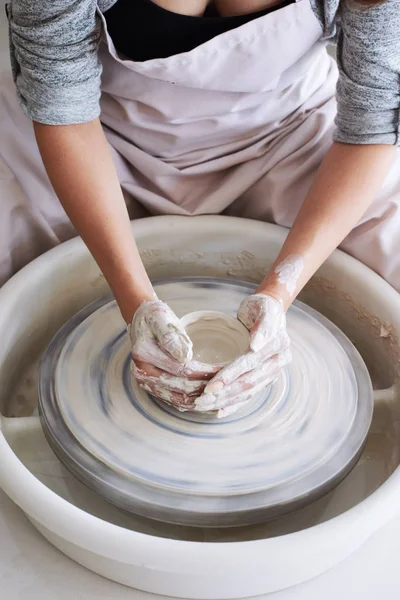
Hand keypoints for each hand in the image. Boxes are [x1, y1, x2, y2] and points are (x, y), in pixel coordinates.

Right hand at [129, 299, 217, 410]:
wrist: (142, 322)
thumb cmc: (155, 318)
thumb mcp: (162, 319)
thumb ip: (172, 336)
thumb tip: (184, 356)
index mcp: (144, 354)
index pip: (181, 369)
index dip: (204, 372)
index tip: (223, 371)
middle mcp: (142, 372)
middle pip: (180, 388)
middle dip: (205, 388)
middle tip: (226, 386)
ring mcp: (146, 383)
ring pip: (178, 399)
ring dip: (200, 399)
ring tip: (220, 396)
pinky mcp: (152, 388)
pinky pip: (174, 401)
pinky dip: (192, 403)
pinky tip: (208, 402)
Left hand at [195, 293, 291, 417]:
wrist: (268, 311)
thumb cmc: (261, 308)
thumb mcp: (263, 309)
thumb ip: (262, 325)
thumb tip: (256, 345)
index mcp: (278, 346)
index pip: (249, 364)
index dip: (230, 375)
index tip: (210, 385)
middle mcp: (278, 363)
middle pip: (248, 382)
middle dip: (224, 393)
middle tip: (201, 400)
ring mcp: (272, 373)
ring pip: (247, 391)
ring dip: (225, 401)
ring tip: (204, 405)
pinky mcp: (264, 378)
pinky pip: (249, 394)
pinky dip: (234, 404)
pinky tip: (219, 411)